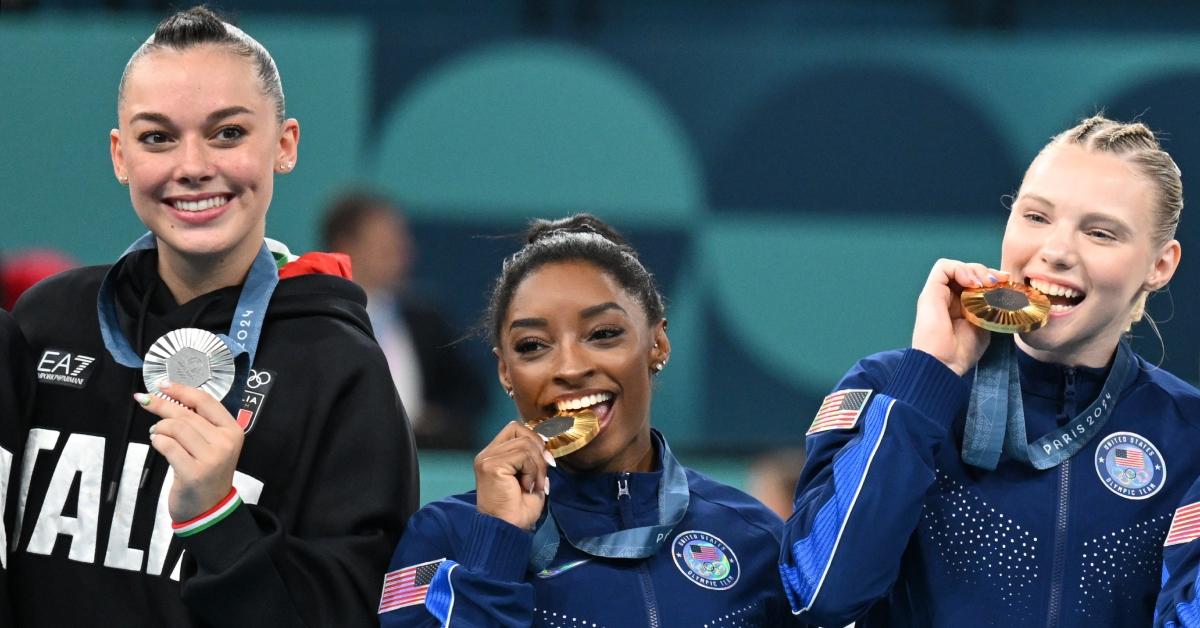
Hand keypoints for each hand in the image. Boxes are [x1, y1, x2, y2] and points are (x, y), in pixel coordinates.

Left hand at [137, 381, 243, 521]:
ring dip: (159, 427)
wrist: (209, 509)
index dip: (181, 389)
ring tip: (156, 433)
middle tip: (144, 401)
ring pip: (176, 428)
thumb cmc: (207, 472)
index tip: (161, 384)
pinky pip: (168, 446)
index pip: (205, 401)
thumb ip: (199, 422)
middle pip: (187, 413)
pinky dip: (157, 441)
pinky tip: (157, 443)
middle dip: (161, 405)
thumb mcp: (212, 444)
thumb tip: (168, 396)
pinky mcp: (193, 473)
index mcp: (233, 430)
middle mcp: (225, 442)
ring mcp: (211, 458)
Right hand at [474, 421, 553, 530]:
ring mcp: (487, 459)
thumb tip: (546, 443)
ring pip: (525, 444)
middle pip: (520, 430)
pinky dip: (532, 471)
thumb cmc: (518, 510)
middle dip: (538, 450)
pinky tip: (527, 486)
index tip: (546, 461)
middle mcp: (487, 454)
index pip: (515, 428)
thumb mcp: (531, 477)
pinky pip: (523, 455)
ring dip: (538, 466)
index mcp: (494, 454)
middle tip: (543, 475)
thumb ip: (533, 458)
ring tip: (535, 485)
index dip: (534, 439)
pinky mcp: (491, 465)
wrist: (508, 530)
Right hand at [912, 258, 1008, 375]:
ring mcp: (937, 293)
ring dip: (974, 270)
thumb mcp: (983, 325)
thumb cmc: (961, 351)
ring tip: (986, 282)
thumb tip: (1003, 294)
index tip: (1006, 283)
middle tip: (998, 281)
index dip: (990, 278)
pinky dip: (960, 269)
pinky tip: (972, 282)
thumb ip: (989, 309)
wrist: (944, 363)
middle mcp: (946, 297)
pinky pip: (943, 268)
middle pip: (966, 271)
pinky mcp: (930, 292)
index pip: (973, 281)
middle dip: (985, 271)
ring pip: (956, 267)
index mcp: (958, 305)